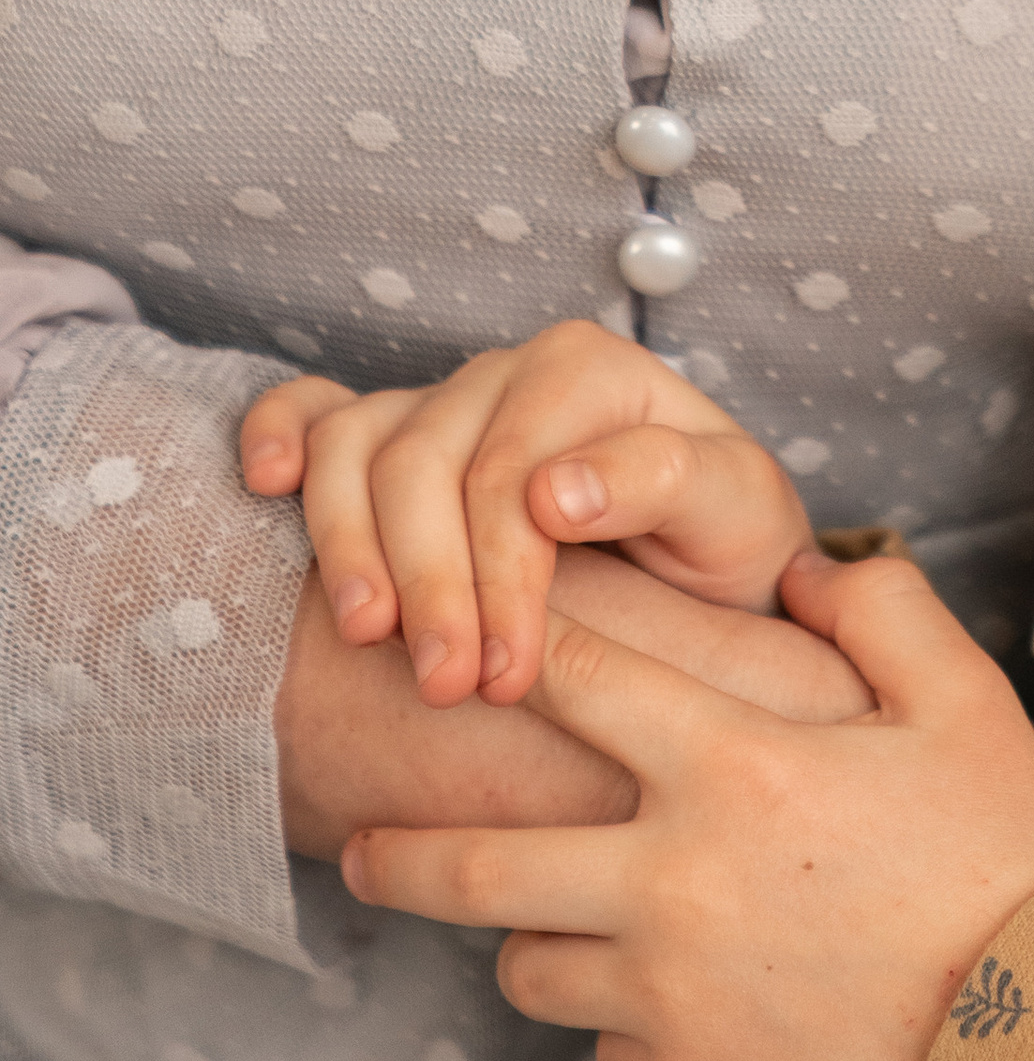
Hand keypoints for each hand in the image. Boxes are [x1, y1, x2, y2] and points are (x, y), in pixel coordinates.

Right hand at [241, 319, 814, 702]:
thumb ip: (668, 482)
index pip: (514, 468)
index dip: (501, 576)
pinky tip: (268, 484)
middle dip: (429, 583)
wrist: (705, 561)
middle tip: (443, 687)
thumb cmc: (722, 541)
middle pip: (426, 462)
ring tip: (369, 638)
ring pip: (357, 447)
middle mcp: (510, 374)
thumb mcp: (738, 512)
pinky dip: (281, 432)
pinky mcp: (391, 432)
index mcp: (595, 374)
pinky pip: (314, 409)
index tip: (505, 674)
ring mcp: (443, 398)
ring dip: (349, 547)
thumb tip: (553, 491)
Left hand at [340, 550, 1033, 1060]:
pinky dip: (618, 1017)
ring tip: (542, 919)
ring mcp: (665, 991)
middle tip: (355, 843)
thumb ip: (881, 612)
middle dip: (397, 850)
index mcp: (730, 766)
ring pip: (525, 964)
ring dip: (527, 934)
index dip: (517, 640)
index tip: (468, 627)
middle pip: (475, 867)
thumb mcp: (965, 704)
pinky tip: (670, 994)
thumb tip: (809, 572)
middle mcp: (668, 879)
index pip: (577, 679)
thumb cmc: (1004, 861)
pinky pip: (604, 1044)